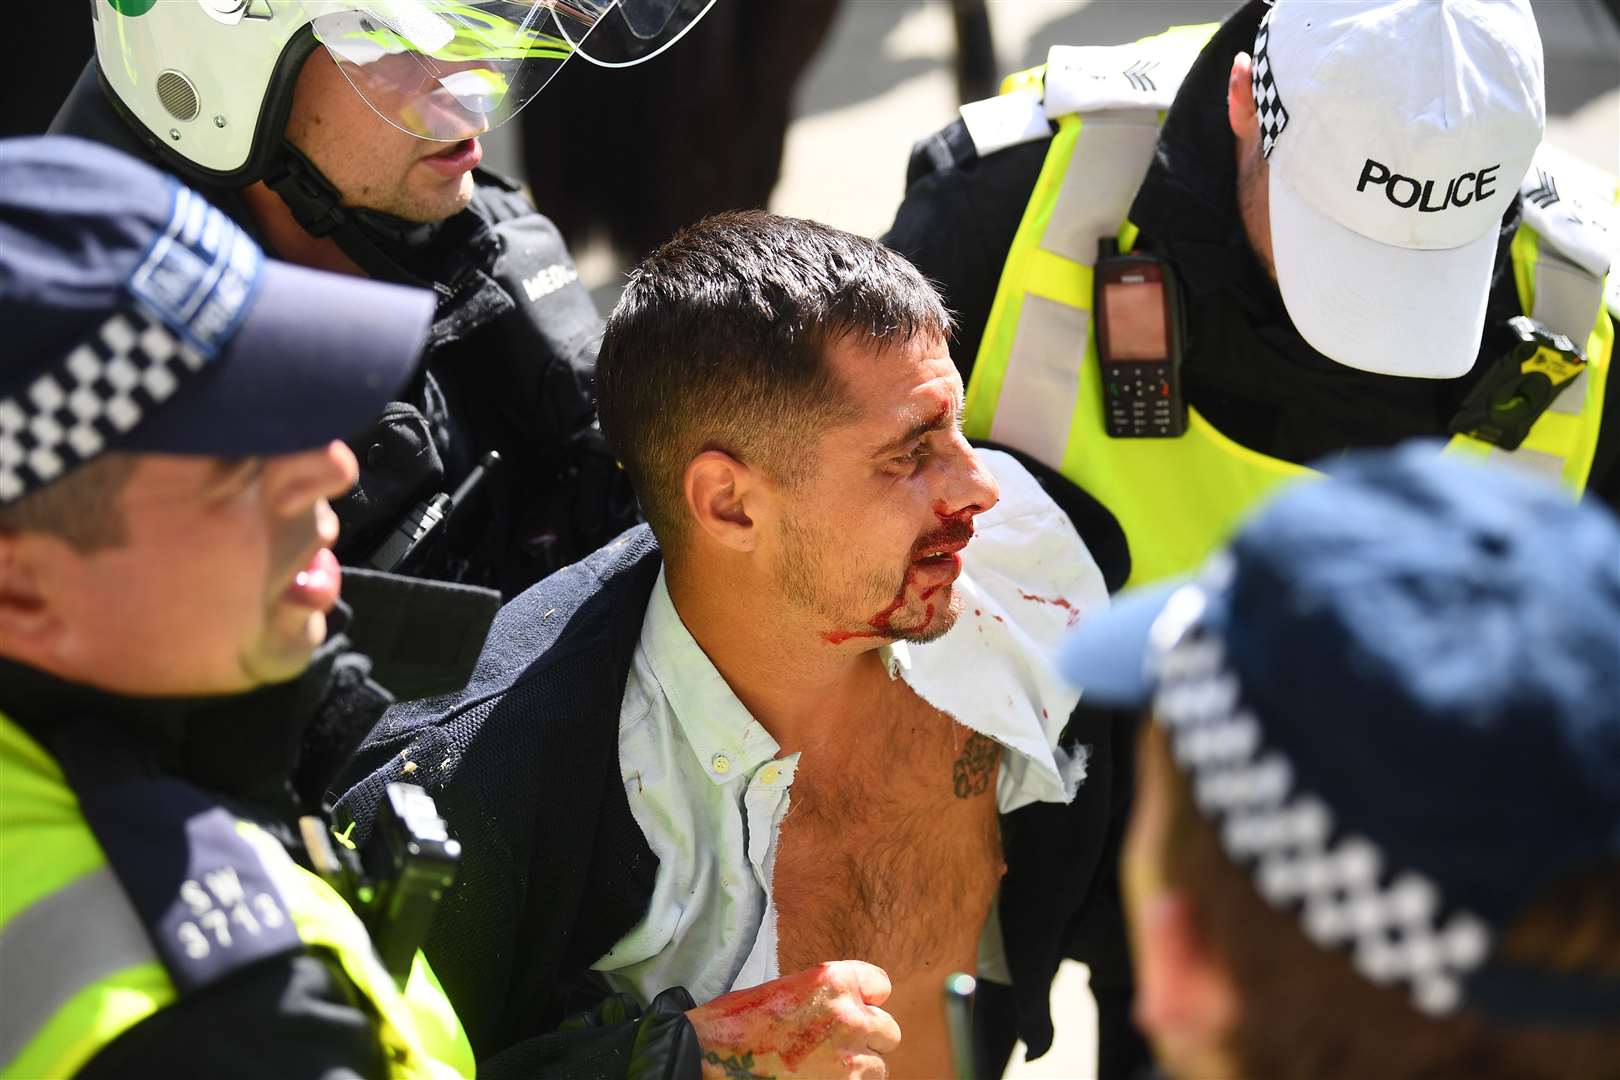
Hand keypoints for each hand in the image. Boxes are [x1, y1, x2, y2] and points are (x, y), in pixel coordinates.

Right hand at [687, 961, 901, 1078]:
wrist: (707, 1056)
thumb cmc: (738, 1021)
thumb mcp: (788, 988)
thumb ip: (828, 997)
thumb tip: (853, 1010)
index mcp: (834, 981)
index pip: (881, 985)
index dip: (866, 999)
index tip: (855, 1009)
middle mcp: (850, 1016)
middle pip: (888, 1031)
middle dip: (866, 1039)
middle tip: (835, 1047)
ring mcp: (847, 1059)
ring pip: (877, 1068)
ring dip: (857, 1070)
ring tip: (821, 1070)